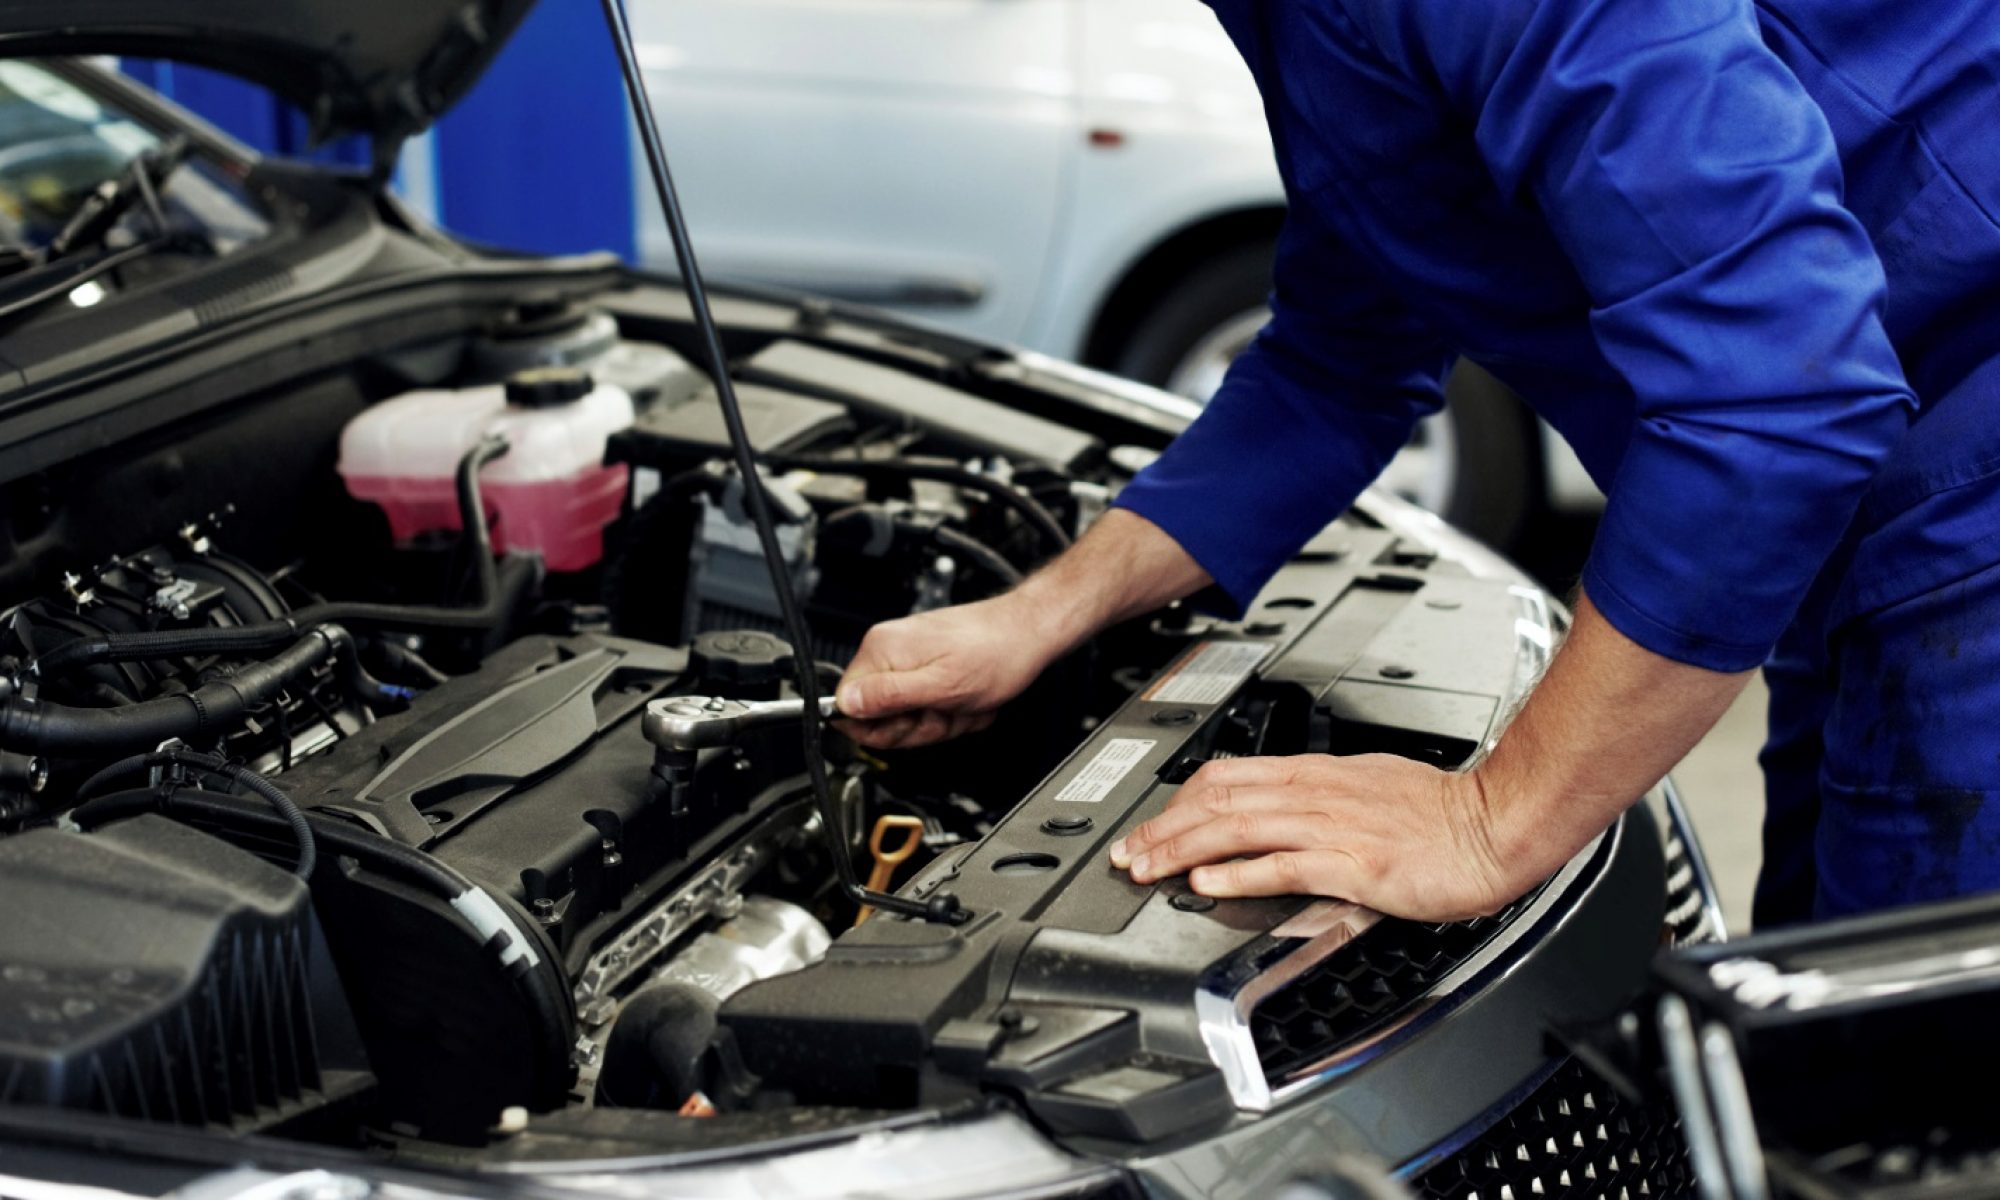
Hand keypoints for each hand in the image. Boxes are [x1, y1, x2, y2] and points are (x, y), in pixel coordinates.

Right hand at [835, 594, 1059, 749]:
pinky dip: (949, 711)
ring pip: (906, 715)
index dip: (879, 727)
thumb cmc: (995, 654)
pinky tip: (966, 700)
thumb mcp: (941, 686)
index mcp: (882, 650)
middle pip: (878, 716)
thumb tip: (846, 705)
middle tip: (943, 711)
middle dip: (917, 725)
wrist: (1027, 635)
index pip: (848, 705)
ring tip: (960, 703)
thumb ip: (889, 696)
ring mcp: (908, 657)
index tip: (910, 722)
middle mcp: (889, 650)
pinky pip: (925, 705)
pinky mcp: (926, 665)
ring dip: (939, 720)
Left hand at [1109, 753, 1539, 921]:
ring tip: (1148, 869)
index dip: (1179, 802)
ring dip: (1183, 850)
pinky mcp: (1354, 861)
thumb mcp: (1368, 789)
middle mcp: (1317, 793)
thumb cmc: (1442, 814)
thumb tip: (1278, 812)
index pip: (1228, 777)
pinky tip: (1207, 885)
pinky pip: (1283, 864)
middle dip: (1164, 828)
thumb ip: (1320, 800)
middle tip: (1127, 854)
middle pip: (1218, 800)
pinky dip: (1238, 874)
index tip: (1152, 826)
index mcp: (1318, 775)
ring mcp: (1333, 826)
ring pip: (1238, 828)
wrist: (1496, 825)